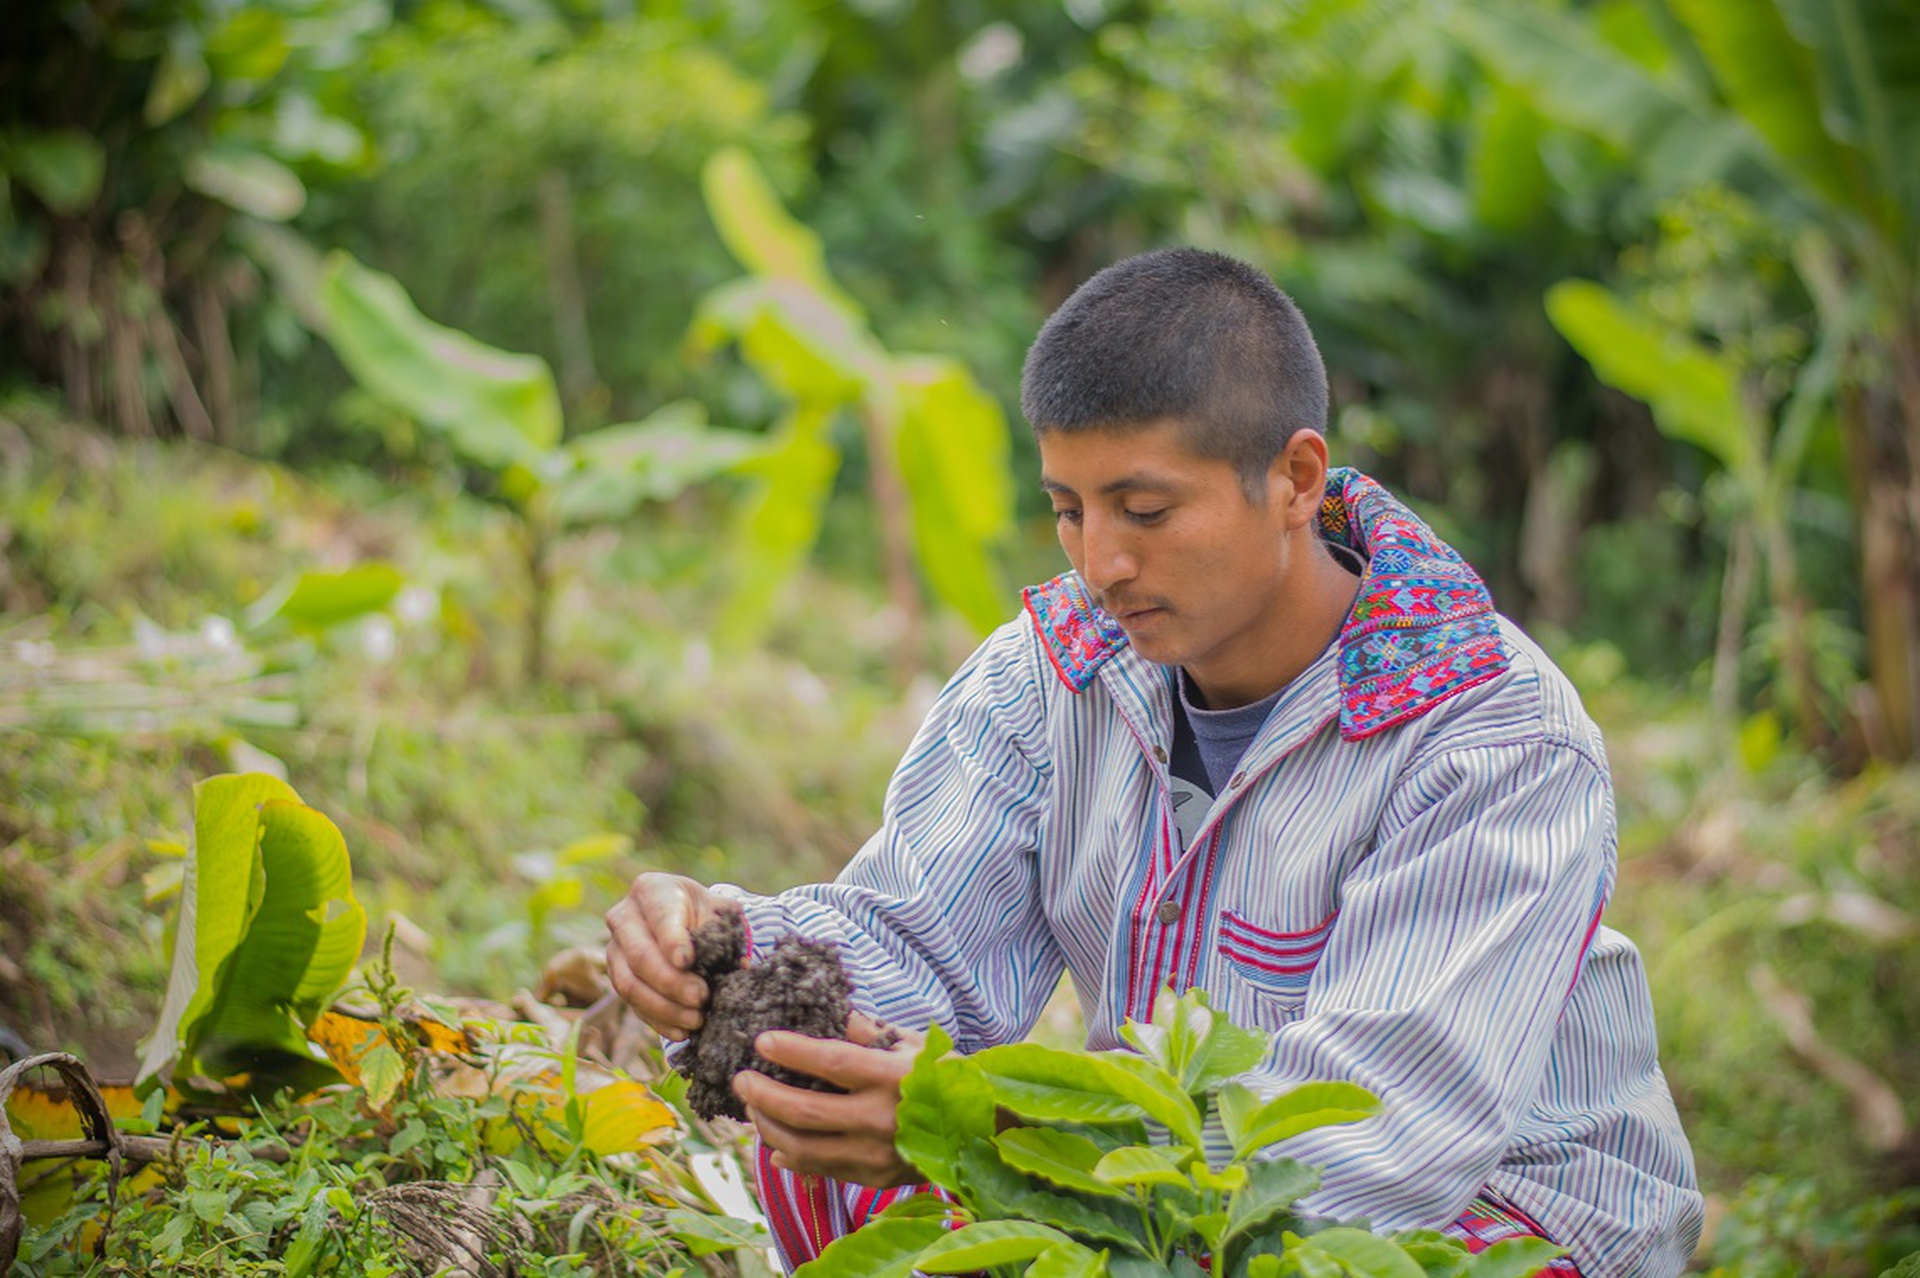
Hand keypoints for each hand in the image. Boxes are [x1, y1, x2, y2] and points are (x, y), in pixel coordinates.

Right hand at [604, 872, 732, 1039]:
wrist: (684, 919)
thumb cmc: (704, 912)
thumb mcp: (719, 910)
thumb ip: (726, 930)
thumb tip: (738, 966)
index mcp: (651, 890)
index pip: (660, 917)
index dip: (672, 940)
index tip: (687, 961)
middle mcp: (623, 917)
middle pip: (640, 955)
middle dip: (671, 982)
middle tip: (701, 998)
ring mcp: (614, 949)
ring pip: (630, 985)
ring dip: (664, 1007)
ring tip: (696, 1020)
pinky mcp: (616, 977)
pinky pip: (632, 1004)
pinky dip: (658, 1021)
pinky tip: (682, 1032)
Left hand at [733, 1014, 925, 1187]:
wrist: (982, 1130)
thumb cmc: (944, 1076)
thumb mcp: (912, 1044)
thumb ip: (869, 1031)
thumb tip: (828, 1011)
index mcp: (892, 1077)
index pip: (831, 1063)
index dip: (792, 1051)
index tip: (762, 1041)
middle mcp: (881, 1118)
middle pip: (805, 1111)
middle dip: (762, 1095)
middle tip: (741, 1079)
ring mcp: (875, 1153)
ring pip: (803, 1147)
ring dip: (769, 1126)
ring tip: (754, 1108)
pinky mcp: (873, 1177)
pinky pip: (820, 1169)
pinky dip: (791, 1156)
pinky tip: (776, 1142)